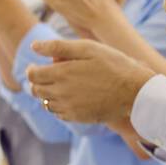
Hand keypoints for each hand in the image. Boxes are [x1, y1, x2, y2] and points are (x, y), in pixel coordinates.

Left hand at [25, 39, 154, 126]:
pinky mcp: (78, 118)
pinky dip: (58, 106)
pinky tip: (70, 98)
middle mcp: (61, 93)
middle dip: (37, 81)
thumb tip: (34, 47)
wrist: (134, 91)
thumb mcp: (88, 48)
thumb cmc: (113, 65)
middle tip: (48, 75)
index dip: (32, 69)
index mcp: (61, 73)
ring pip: (46, 103)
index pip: (32, 75)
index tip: (36, 66)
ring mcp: (69, 108)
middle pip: (36, 90)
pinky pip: (58, 114)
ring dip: (47, 94)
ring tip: (61, 85)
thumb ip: (58, 46)